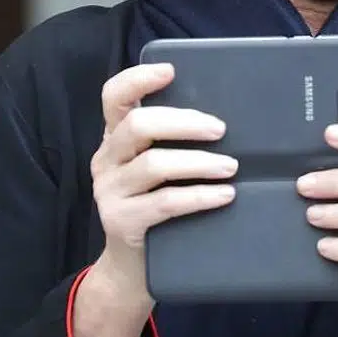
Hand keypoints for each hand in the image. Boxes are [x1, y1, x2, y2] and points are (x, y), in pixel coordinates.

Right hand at [88, 62, 237, 296]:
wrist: (132, 265)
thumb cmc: (154, 203)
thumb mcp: (156, 166)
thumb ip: (172, 140)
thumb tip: (225, 115)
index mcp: (114, 137)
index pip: (114, 96)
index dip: (139, 79)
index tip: (171, 70)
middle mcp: (106, 158)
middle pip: (139, 125)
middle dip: (184, 122)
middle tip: (221, 129)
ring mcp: (109, 191)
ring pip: (154, 164)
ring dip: (199, 162)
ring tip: (231, 167)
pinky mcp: (122, 221)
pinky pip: (165, 203)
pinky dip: (200, 196)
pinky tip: (224, 195)